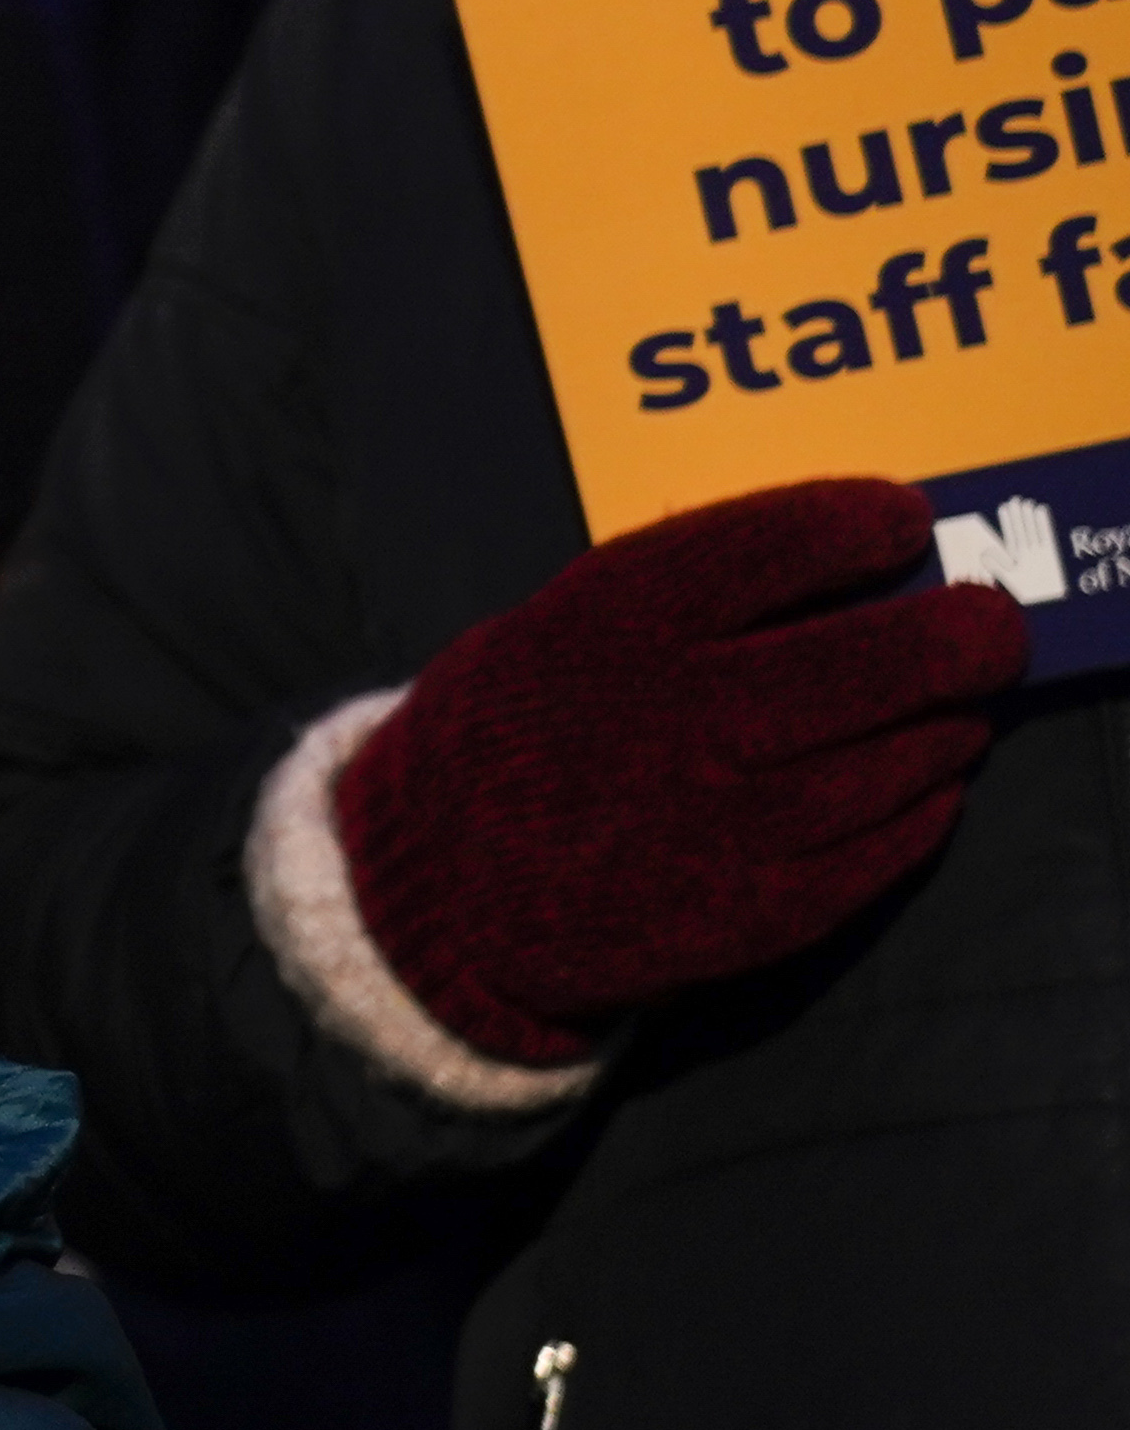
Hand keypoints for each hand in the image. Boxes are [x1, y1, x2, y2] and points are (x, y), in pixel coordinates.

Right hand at [337, 476, 1023, 1063]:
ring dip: (944, 729)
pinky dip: (918, 815)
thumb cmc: (510, 731)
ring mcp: (714, 822)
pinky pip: (871, 855)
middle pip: (857, 666)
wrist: (434, 883)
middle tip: (994, 624)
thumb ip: (673, 600)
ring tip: (960, 709)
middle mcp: (668, 718)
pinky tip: (930, 786)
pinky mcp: (745, 911)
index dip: (854, 526)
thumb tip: (830, 566)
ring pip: (883, 766)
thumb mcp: (555, 629)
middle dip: (951, 639)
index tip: (904, 518)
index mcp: (605, 627)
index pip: (766, 550)